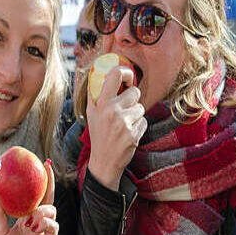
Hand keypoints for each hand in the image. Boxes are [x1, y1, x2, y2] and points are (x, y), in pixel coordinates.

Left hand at [0, 160, 57, 234]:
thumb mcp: (0, 232)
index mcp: (29, 220)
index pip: (38, 197)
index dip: (42, 181)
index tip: (42, 163)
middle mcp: (39, 224)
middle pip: (49, 200)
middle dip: (50, 183)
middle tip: (46, 169)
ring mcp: (45, 233)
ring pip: (52, 212)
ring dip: (42, 210)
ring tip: (30, 217)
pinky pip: (53, 228)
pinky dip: (45, 224)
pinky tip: (34, 226)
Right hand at [86, 66, 146, 190]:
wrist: (104, 163)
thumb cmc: (99, 135)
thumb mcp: (91, 114)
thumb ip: (95, 94)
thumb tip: (97, 72)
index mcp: (101, 103)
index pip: (115, 75)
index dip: (126, 72)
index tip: (129, 77)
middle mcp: (112, 111)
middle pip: (135, 92)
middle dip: (133, 100)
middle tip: (124, 111)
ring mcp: (124, 123)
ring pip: (141, 108)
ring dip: (136, 115)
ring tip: (124, 126)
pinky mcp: (133, 134)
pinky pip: (144, 121)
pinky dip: (139, 127)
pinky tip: (128, 134)